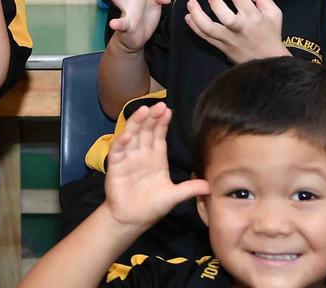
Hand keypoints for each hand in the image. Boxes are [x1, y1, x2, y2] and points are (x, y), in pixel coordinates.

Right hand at [104, 103, 208, 230]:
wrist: (131, 220)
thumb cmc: (151, 206)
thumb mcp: (173, 196)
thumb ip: (189, 189)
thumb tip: (210, 186)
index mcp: (156, 158)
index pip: (159, 135)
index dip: (163, 123)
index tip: (168, 110)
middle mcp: (142, 154)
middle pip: (146, 130)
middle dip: (152, 117)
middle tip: (159, 105)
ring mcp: (128, 158)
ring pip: (132, 135)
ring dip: (136, 122)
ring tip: (143, 110)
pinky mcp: (115, 166)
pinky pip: (118, 151)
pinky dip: (121, 142)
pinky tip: (128, 135)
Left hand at [184, 0, 284, 62]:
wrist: (268, 60)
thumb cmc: (271, 33)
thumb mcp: (274, 13)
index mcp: (254, 17)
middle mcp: (240, 28)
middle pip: (225, 16)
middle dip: (215, 3)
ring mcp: (229, 39)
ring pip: (209, 28)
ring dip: (197, 15)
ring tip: (191, 3)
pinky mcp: (221, 47)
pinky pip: (205, 37)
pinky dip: (194, 27)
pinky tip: (188, 17)